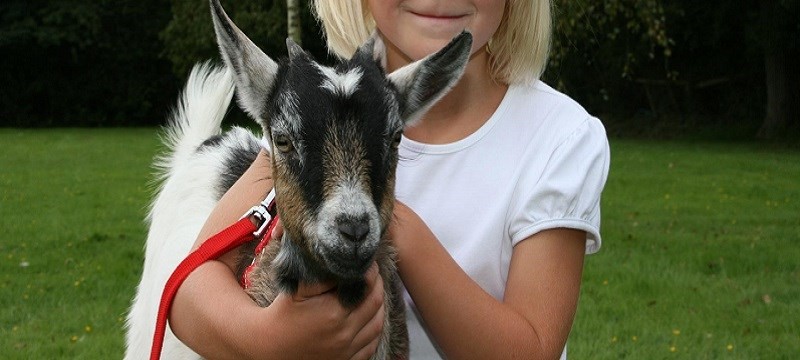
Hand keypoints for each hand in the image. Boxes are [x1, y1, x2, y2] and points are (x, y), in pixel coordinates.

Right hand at [260, 221, 385, 359]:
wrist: (270, 346)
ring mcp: (347, 349)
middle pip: (375, 302)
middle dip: (377, 284)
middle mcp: (344, 332)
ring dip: (380, 305)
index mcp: (333, 312)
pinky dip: (375, 328)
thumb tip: (343, 264)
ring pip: (377, 323)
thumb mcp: (298, 290)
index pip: (365, 285)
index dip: (370, 271)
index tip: (367, 262)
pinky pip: (371, 344)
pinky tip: (371, 317)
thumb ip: (322, 277)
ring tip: (374, 292)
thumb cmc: (284, 314)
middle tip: (372, 273)